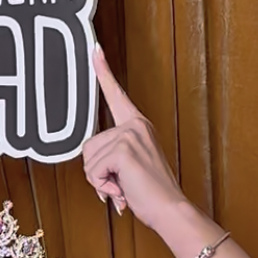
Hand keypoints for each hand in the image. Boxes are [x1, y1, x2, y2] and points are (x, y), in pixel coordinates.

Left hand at [82, 49, 186, 230]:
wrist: (169, 209)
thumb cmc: (151, 193)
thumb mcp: (129, 168)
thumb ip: (113, 158)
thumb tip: (94, 169)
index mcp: (137, 125)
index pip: (115, 94)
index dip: (103, 71)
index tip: (94, 48)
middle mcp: (134, 125)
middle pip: (89, 145)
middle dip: (97, 172)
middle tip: (121, 182)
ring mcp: (129, 135)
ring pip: (88, 160)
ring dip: (100, 181)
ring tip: (124, 186)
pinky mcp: (123, 149)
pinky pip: (93, 171)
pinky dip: (103, 186)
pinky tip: (122, 189)